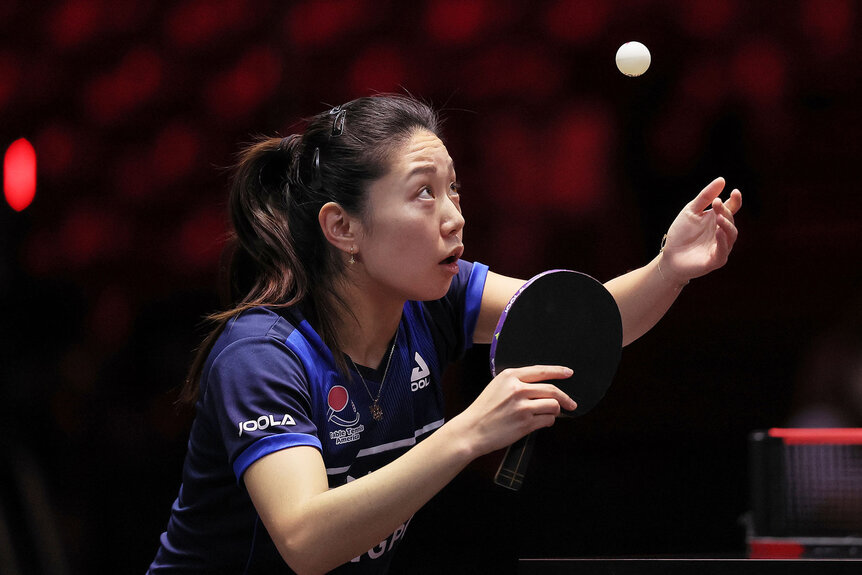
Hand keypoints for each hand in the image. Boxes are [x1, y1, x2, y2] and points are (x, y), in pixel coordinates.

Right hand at [451, 365, 575, 456]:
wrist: (471, 430)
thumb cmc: (483, 410)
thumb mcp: (496, 387)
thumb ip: (516, 383)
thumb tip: (540, 386)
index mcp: (510, 376)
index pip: (540, 371)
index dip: (558, 371)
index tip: (568, 373)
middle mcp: (517, 389)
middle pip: (552, 389)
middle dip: (566, 398)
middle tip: (571, 403)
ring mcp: (522, 407)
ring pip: (553, 405)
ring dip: (555, 411)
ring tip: (550, 414)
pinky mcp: (525, 423)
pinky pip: (547, 420)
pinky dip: (548, 421)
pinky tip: (542, 422)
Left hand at [661, 177, 741, 283]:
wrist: (670, 256)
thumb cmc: (681, 233)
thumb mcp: (691, 211)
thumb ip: (705, 197)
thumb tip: (722, 180)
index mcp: (717, 220)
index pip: (731, 208)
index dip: (735, 200)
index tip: (734, 191)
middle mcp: (722, 233)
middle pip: (730, 220)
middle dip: (725, 211)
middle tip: (717, 203)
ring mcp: (720, 247)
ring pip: (731, 235)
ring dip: (726, 225)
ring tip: (719, 217)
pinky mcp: (715, 261)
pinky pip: (722, 251)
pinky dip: (722, 241)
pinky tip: (718, 231)